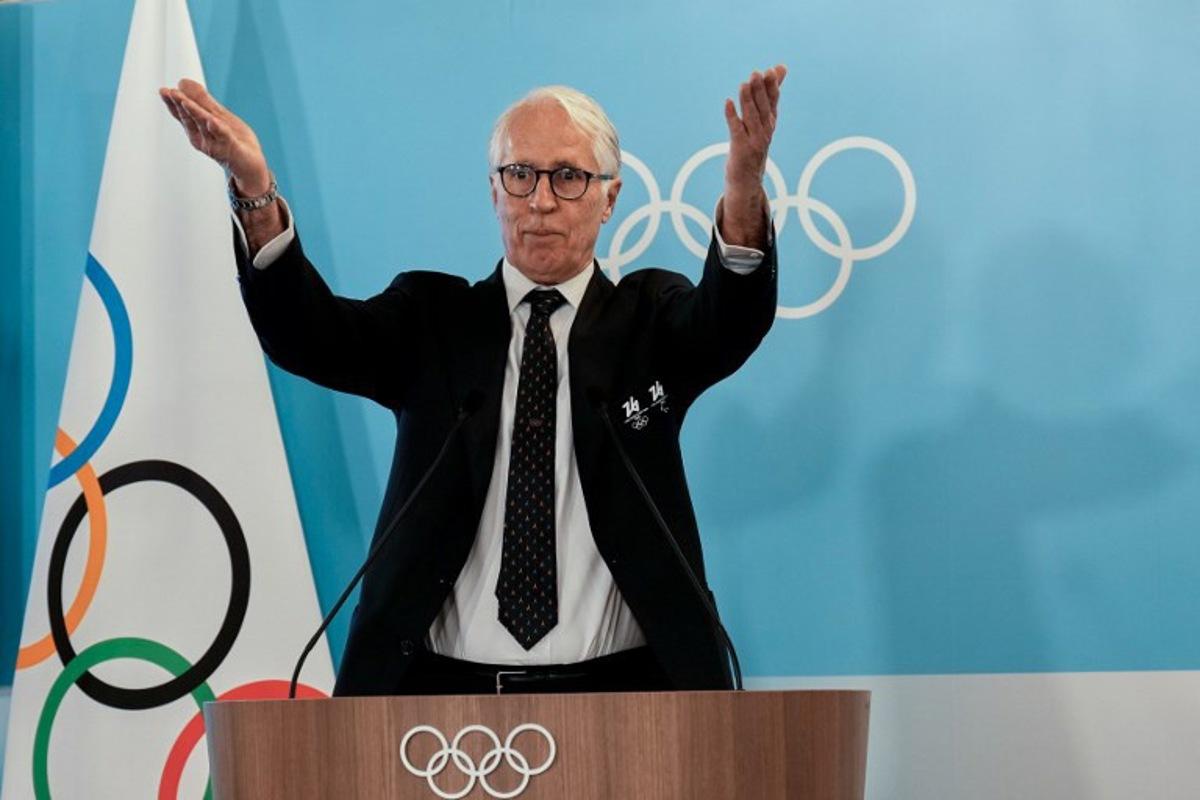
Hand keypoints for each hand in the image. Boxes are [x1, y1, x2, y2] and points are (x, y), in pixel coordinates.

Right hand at [159, 79, 270, 194]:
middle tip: (169, 93)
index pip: (184, 115)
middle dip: (180, 106)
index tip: (164, 91)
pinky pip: (225, 138)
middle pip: (191, 120)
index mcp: (198, 130)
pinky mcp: (232, 150)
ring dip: (195, 113)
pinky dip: (218, 130)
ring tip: (185, 101)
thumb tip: (182, 82)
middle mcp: (204, 138)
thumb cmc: (234, 140)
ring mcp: (217, 145)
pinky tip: (212, 121)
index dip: (173, 103)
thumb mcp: (218, 116)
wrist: (250, 166)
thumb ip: (202, 102)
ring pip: (204, 126)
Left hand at [720, 65, 786, 247]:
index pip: (773, 102)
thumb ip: (770, 92)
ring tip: (744, 84)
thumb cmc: (753, 145)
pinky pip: (736, 130)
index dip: (773, 87)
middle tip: (757, 73)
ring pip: (751, 117)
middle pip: (763, 107)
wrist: (747, 180)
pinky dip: (732, 116)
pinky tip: (727, 103)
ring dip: (747, 101)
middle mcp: (765, 131)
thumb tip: (780, 67)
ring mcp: (754, 141)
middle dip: (761, 91)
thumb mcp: (764, 120)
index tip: (772, 70)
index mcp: (770, 123)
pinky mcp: (740, 148)